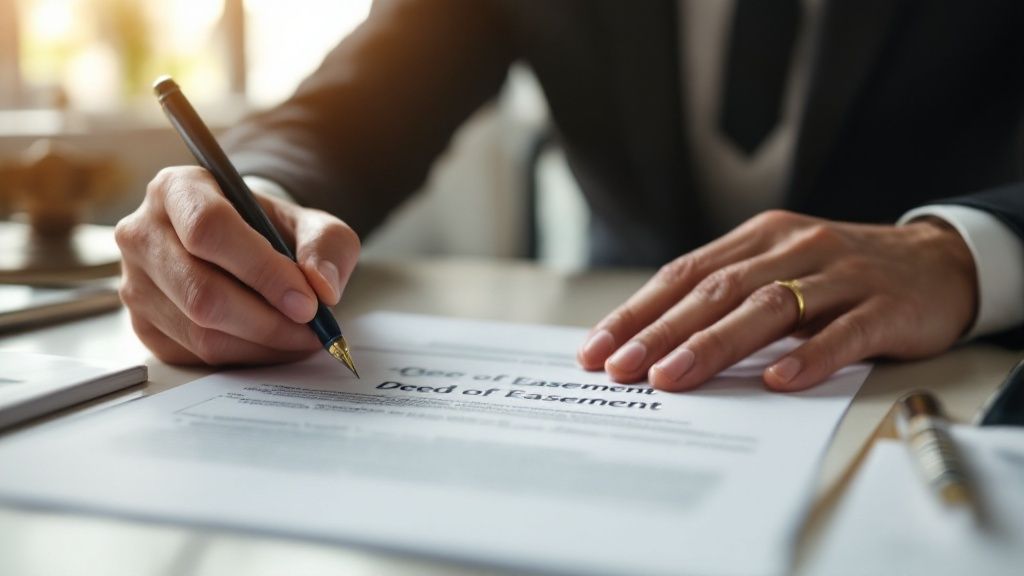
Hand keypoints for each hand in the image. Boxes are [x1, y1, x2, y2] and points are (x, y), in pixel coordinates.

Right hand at [116, 166, 359, 365]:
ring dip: (262, 343)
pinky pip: (196, 355)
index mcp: (177, 189)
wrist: (244, 248)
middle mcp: (143, 234)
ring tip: (300, 337)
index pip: (209, 229)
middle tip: (312, 328)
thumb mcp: (312, 224)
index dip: (262, 270)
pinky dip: (245, 356)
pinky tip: (271, 343)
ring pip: (200, 331)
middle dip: (268, 320)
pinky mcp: (142, 326)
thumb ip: (326, 246)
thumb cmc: (272, 231)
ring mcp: (135, 283)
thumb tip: (322, 287)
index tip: (308, 302)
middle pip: (202, 291)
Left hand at [577, 210, 977, 390]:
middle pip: (718, 290)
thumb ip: (727, 294)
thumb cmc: (840, 273)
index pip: (684, 274)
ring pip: (770, 307)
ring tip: (674, 377)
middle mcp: (794, 247)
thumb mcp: (779, 268)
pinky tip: (779, 379)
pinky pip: (843, 331)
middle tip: (621, 369)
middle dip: (661, 331)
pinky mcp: (884, 305)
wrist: (938, 261)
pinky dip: (809, 354)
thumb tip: (651, 339)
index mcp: (759, 237)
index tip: (596, 348)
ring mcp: (841, 274)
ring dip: (716, 343)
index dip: (637, 311)